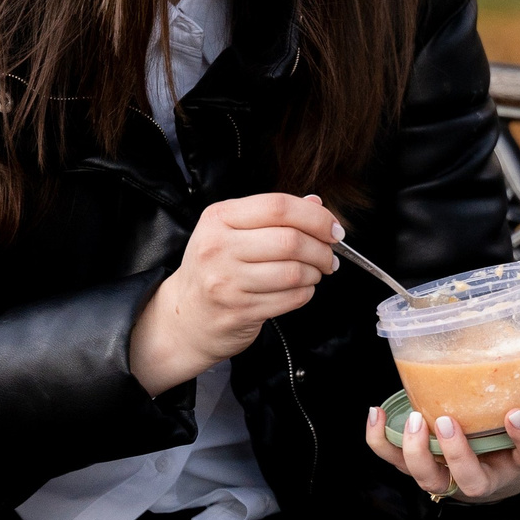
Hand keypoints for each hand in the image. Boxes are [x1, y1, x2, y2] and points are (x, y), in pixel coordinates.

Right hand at [129, 194, 342, 394]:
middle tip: (329, 255)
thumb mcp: (233, 231)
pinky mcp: (239, 311)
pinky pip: (291, 298)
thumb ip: (273, 215)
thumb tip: (317, 203)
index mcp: (219, 218)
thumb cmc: (216, 268)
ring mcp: (227, 282)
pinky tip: (300, 289)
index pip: (278, 207)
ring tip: (314, 273)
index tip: (334, 229)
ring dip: (315, 273)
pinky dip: (306, 293)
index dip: (316, 216)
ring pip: (294, 272)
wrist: (186, 316)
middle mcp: (218, 247)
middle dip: (322, 249)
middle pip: (290, 240)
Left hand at [366, 359, 519, 504]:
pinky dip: (382, 442)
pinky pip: (397, 461)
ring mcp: (452, 473)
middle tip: (447, 422)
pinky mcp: (424, 465)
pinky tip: (375, 413)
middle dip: (457, 455)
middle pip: (471, 481)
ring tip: (414, 419)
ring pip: (430, 479)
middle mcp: (487, 474)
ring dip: (417, 453)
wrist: (504, 465)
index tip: (515, 413)